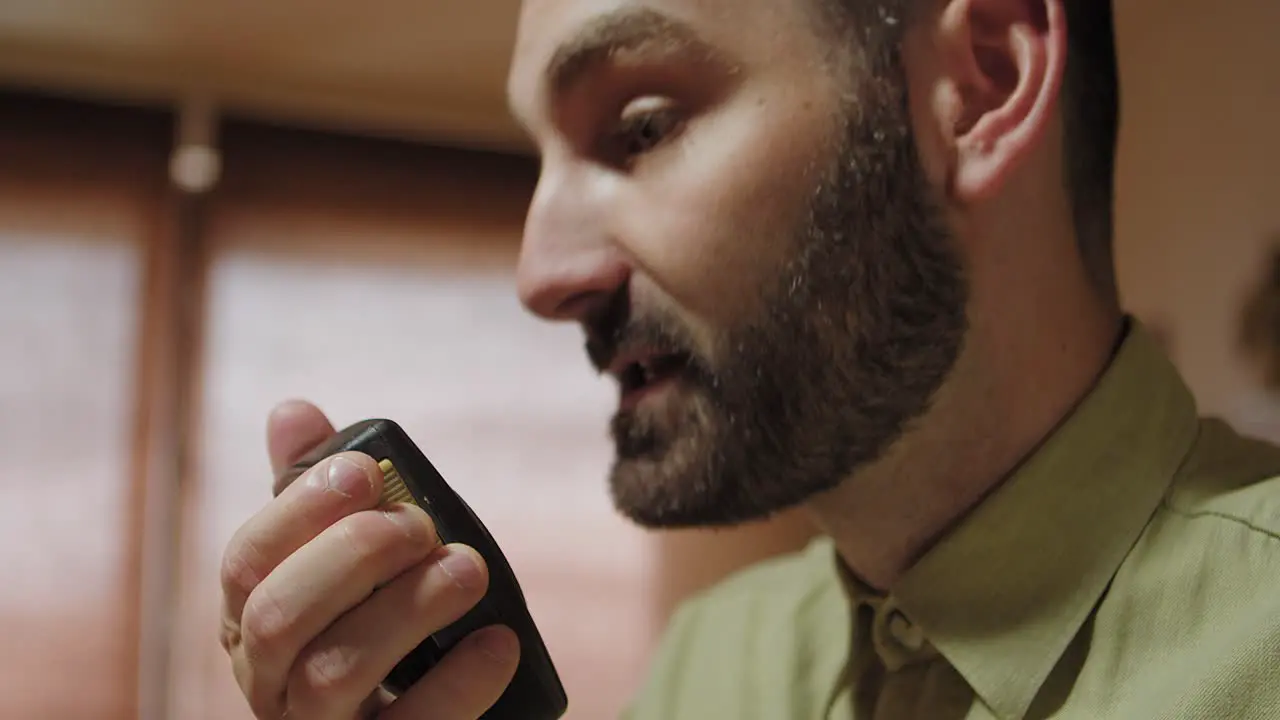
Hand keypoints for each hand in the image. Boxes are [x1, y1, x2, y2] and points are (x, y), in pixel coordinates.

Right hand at [219, 400, 520, 718]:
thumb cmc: (370, 630)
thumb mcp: (339, 562)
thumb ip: (312, 496)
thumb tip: (291, 411)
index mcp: (251, 620)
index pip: (245, 562)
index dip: (300, 509)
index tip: (367, 471)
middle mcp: (269, 681)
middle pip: (275, 617)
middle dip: (351, 555)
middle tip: (420, 525)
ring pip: (332, 675)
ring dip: (406, 609)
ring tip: (470, 569)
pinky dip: (457, 685)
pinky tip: (500, 644)